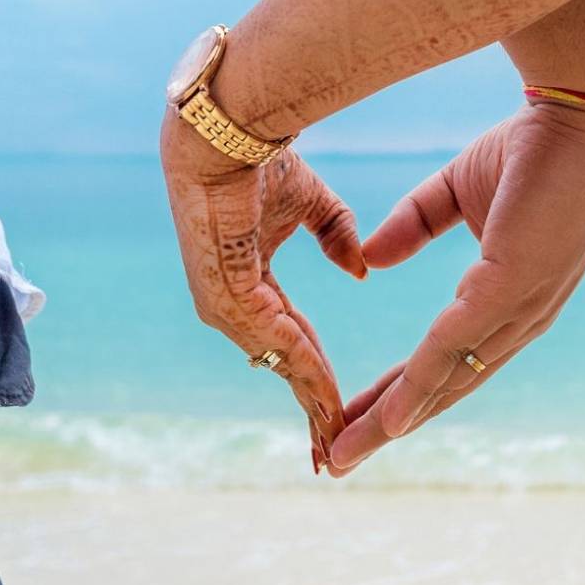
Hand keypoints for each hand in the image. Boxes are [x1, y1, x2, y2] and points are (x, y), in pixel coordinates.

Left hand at [160, 113, 366, 468]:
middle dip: (312, 412)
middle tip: (333, 457)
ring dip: (313, 403)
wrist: (231, 128)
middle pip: (282, 368)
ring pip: (280, 365)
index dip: (318, 379)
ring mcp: (226, 304)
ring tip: (338, 438)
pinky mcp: (226, 295)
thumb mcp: (314, 204)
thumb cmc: (264, 157)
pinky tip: (326, 397)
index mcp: (251, 285)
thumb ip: (338, 235)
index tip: (340, 413)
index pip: (292, 343)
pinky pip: (275, 342)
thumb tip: (358, 271)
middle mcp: (234, 304)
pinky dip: (304, 371)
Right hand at [327, 99, 584, 473]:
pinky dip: (421, 384)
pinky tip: (392, 418)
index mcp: (509, 299)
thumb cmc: (532, 147)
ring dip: (393, 422)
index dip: (399, 393)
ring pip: (446, 380)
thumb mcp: (457, 190)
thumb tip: (371, 257)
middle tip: (339, 460)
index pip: (446, 360)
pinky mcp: (514, 285)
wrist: (581, 112)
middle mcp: (519, 318)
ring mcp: (521, 307)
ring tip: (346, 454)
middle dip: (388, 427)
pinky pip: (456, 345)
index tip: (355, 420)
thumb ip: (415, 224)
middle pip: (445, 388)